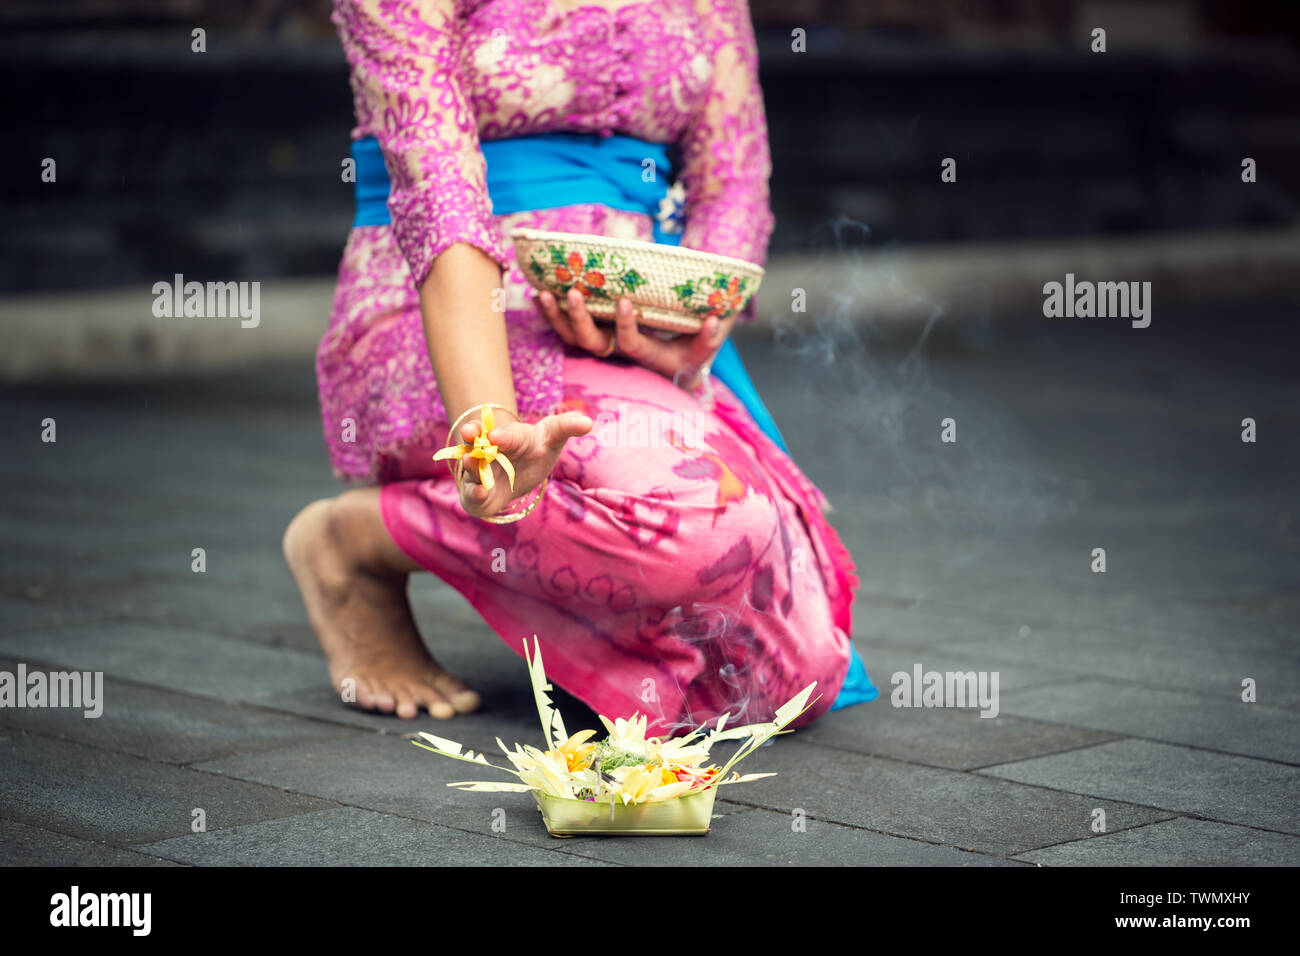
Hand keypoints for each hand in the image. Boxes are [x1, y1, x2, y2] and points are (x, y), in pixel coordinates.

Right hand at [453, 408, 592, 518]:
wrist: (518, 470)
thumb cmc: (537, 448)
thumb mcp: (553, 436)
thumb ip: (567, 426)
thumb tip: (589, 421)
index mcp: (510, 436)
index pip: (507, 434)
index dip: (502, 435)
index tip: (496, 436)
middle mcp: (489, 450)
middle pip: (478, 441)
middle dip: (472, 437)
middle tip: (469, 433)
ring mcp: (480, 469)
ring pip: (471, 466)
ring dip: (470, 465)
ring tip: (470, 462)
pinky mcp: (476, 491)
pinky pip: (472, 492)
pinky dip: (474, 493)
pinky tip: (479, 493)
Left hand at [534, 288, 731, 390]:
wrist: (672, 371)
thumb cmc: (689, 358)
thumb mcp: (701, 351)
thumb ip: (707, 339)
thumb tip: (715, 320)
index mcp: (643, 355)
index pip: (628, 344)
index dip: (625, 326)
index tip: (624, 301)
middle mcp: (617, 353)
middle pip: (590, 342)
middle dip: (579, 319)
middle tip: (574, 292)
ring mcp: (601, 344)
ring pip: (571, 337)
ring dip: (556, 316)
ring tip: (544, 292)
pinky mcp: (592, 335)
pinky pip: (564, 329)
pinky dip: (550, 313)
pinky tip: (538, 293)